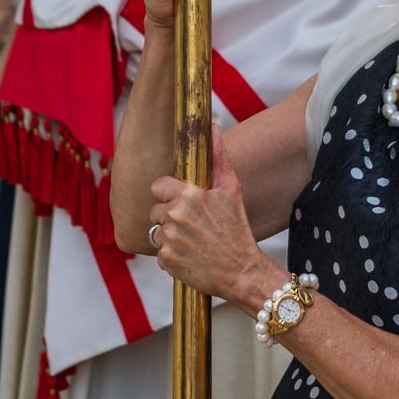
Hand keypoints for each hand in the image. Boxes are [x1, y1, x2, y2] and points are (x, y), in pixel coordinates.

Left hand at [145, 130, 275, 310]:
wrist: (242, 271)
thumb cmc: (237, 229)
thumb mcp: (232, 190)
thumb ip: (218, 158)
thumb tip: (213, 127)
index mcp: (189, 195)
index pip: (158, 187)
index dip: (169, 194)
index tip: (181, 202)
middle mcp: (175, 216)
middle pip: (156, 211)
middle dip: (171, 217)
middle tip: (194, 226)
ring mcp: (169, 239)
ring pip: (157, 232)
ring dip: (171, 236)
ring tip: (194, 242)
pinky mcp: (166, 260)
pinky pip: (160, 253)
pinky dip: (172, 255)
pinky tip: (191, 256)